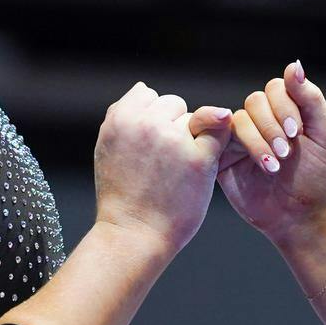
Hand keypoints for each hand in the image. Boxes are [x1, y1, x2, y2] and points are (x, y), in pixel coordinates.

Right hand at [92, 81, 232, 254]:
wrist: (133, 235)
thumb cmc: (122, 195)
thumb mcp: (107, 148)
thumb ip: (123, 118)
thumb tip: (144, 89)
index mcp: (119, 119)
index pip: (145, 93)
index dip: (151, 115)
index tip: (147, 140)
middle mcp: (145, 124)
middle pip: (173, 103)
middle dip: (172, 125)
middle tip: (162, 159)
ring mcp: (173, 140)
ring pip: (195, 117)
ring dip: (192, 138)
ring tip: (176, 168)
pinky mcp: (198, 159)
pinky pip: (218, 132)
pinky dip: (216, 143)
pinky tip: (207, 158)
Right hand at [212, 61, 325, 241]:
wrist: (301, 215)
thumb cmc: (317, 175)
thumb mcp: (324, 134)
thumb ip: (310, 99)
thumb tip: (294, 65)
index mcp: (285, 109)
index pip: (276, 88)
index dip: (284, 107)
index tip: (297, 134)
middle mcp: (261, 119)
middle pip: (254, 101)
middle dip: (271, 126)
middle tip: (286, 153)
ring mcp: (241, 137)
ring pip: (237, 120)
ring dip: (258, 142)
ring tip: (274, 167)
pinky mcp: (224, 156)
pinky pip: (219, 139)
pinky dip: (240, 149)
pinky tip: (259, 166)